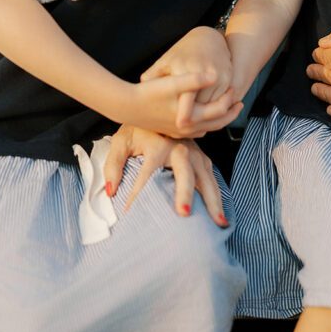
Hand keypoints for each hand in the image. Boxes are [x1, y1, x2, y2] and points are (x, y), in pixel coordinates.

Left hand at [103, 126, 228, 225]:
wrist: (158, 109)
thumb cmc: (138, 129)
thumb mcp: (121, 141)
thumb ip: (113, 165)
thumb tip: (111, 191)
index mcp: (158, 144)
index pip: (147, 173)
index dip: (137, 193)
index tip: (130, 213)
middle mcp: (180, 147)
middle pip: (185, 171)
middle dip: (185, 192)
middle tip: (183, 213)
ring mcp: (194, 151)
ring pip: (206, 176)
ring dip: (213, 199)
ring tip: (218, 222)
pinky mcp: (202, 156)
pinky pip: (211, 177)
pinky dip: (217, 195)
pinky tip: (219, 213)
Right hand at [127, 72, 242, 137]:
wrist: (126, 106)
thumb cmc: (149, 93)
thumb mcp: (173, 83)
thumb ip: (195, 80)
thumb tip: (215, 75)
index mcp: (191, 117)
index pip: (219, 111)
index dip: (229, 99)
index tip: (235, 88)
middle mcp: (187, 129)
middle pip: (217, 124)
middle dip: (230, 113)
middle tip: (240, 102)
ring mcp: (180, 132)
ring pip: (207, 128)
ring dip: (218, 119)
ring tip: (226, 106)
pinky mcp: (172, 131)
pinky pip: (196, 130)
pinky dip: (206, 123)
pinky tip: (205, 113)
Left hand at [141, 26, 233, 122]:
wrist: (208, 38)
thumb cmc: (183, 52)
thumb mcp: (166, 61)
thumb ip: (153, 74)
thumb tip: (140, 85)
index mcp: (186, 70)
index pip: (187, 98)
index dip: (184, 114)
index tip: (179, 125)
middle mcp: (206, 73)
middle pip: (202, 105)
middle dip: (195, 118)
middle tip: (184, 128)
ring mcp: (219, 76)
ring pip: (214, 105)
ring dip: (206, 115)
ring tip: (193, 122)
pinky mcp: (228, 78)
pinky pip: (223, 100)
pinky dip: (215, 107)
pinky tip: (205, 112)